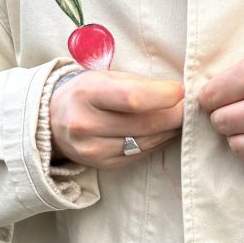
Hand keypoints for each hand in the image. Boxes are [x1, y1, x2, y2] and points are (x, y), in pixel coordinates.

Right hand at [49, 71, 183, 168]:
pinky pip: (140, 154)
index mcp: (87, 93)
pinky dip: (157, 142)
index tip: (182, 90)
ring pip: (146, 142)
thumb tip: (178, 93)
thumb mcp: (105, 77)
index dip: (163, 95)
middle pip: (145, 124)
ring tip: (179, 117)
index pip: (133, 98)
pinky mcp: (102, 165)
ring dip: (170, 130)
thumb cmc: (87, 91)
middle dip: (175, 115)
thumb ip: (138, 84)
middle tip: (190, 106)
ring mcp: (93, 150)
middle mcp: (86, 124)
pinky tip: (164, 132)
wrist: (53, 120)